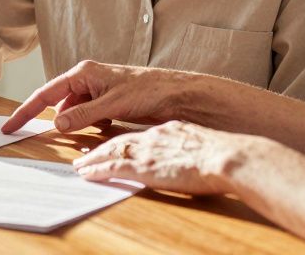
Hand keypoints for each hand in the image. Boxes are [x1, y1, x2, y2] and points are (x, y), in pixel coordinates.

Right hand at [1, 60, 182, 133]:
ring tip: (99, 125)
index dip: (25, 111)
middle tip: (64, 132)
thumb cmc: (148, 90)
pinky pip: (88, 117)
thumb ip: (82, 115)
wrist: (176, 94)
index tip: (9, 126)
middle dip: (59, 121)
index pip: (45, 93)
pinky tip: (107, 127)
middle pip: (58, 104)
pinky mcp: (106, 102)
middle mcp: (86, 80)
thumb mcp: (112, 105)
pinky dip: (91, 125)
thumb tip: (57, 124)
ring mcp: (96, 91)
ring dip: (78, 124)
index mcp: (83, 73)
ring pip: (74, 113)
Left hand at [73, 121, 244, 196]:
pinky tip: (87, 174)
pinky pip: (114, 167)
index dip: (120, 140)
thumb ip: (188, 148)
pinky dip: (98, 169)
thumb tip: (191, 156)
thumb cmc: (221, 154)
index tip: (109, 144)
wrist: (225, 156)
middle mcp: (153, 137)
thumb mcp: (200, 144)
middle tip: (83, 152)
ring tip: (79, 165)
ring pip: (111, 151)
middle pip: (119, 141)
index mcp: (167, 131)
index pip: (137, 135)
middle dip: (100, 147)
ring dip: (92, 158)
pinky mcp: (145, 166)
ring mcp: (148, 151)